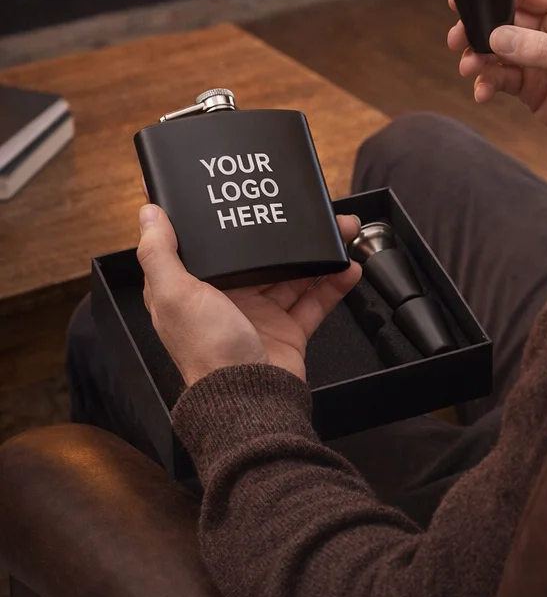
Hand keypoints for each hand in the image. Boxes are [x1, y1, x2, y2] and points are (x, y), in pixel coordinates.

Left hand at [136, 204, 362, 387]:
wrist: (249, 399)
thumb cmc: (207, 352)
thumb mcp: (176, 295)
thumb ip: (160, 253)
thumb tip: (149, 214)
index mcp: (197, 289)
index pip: (213, 246)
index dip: (230, 221)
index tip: (249, 196)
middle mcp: (229, 299)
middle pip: (263, 256)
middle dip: (289, 233)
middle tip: (313, 211)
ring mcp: (261, 315)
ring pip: (295, 273)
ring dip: (319, 253)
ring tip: (342, 231)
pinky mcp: (289, 331)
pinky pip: (315, 301)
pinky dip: (333, 283)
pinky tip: (347, 268)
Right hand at [447, 0, 546, 155]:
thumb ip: (540, 49)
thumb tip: (496, 37)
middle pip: (501, 18)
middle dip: (477, 28)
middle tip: (457, 40)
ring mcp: (537, 58)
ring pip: (495, 49)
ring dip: (478, 57)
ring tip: (469, 70)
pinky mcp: (529, 85)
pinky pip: (499, 78)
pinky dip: (487, 83)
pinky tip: (483, 93)